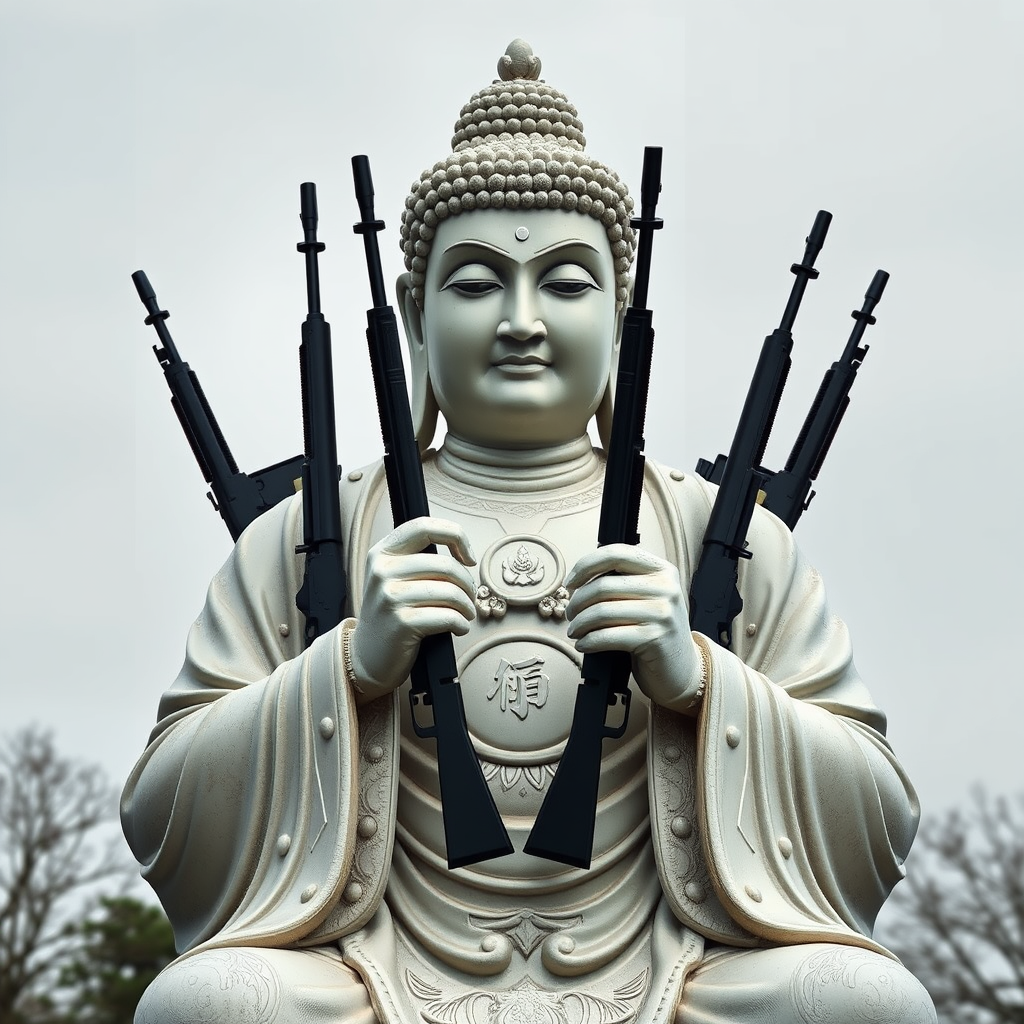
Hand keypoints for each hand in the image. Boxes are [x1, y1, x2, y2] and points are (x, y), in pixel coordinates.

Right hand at [349, 517, 476, 698]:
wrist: (367, 656)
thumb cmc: (390, 615)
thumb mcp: (393, 578)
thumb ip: (418, 559)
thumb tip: (461, 552)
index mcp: (382, 552)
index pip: (425, 527)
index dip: (455, 536)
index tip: (468, 557)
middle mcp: (383, 571)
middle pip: (446, 565)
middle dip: (467, 584)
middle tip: (469, 597)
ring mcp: (390, 597)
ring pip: (451, 592)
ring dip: (467, 606)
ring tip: (466, 614)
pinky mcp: (401, 623)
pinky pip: (448, 616)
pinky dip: (461, 623)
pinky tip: (459, 627)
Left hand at [564, 545, 703, 712]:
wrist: (683, 668)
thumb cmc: (657, 631)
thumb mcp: (648, 597)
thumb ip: (624, 582)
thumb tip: (580, 578)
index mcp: (662, 570)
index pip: (616, 553)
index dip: (586, 565)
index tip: (571, 582)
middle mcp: (665, 587)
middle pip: (603, 585)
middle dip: (577, 602)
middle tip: (570, 614)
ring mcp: (662, 612)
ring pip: (602, 611)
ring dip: (579, 623)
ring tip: (575, 631)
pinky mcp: (654, 638)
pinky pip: (608, 636)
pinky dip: (589, 641)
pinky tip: (584, 644)